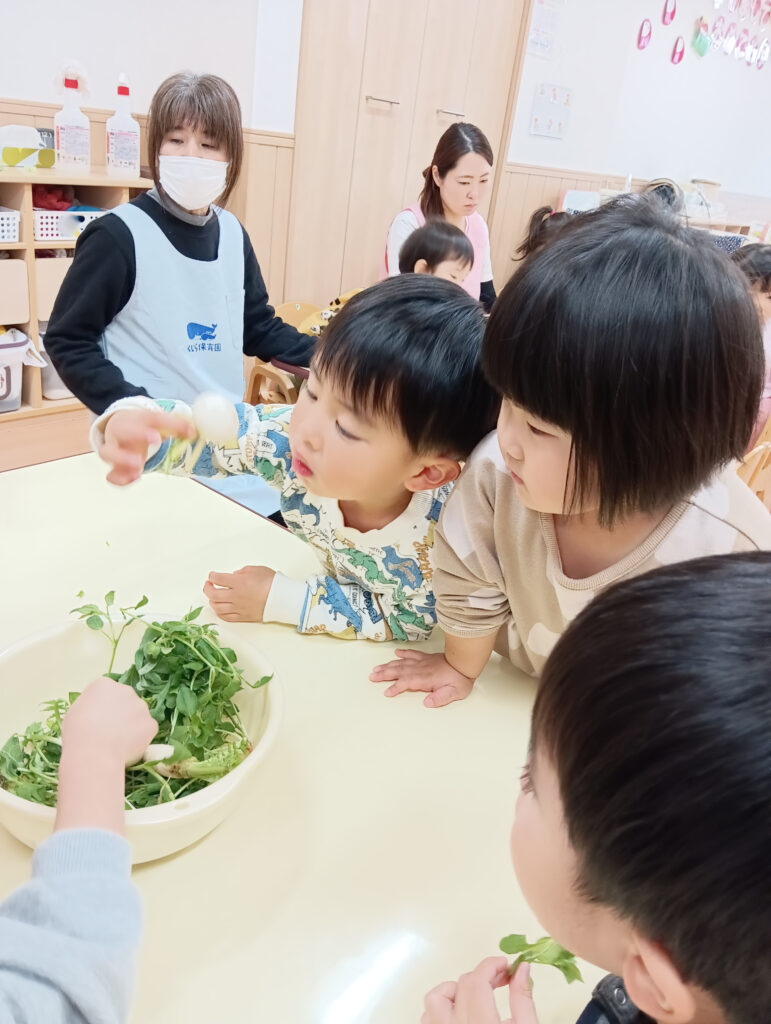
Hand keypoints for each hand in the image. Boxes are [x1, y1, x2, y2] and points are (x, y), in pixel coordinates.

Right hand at [61, 677, 157, 765]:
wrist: (92, 754)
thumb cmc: (76, 735)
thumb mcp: (73, 713)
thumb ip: (88, 706)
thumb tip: (95, 712)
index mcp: (103, 685)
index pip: (106, 692)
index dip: (102, 707)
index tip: (97, 720)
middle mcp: (125, 690)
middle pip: (125, 700)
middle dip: (120, 713)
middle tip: (110, 732)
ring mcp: (141, 706)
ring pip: (138, 715)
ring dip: (131, 725)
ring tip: (117, 743)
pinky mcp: (151, 724)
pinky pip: (146, 731)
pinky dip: (140, 739)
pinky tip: (126, 749)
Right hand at [101, 408, 194, 485]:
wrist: (118, 428)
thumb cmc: (141, 427)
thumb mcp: (158, 423)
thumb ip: (176, 426)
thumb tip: (193, 432)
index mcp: (135, 418)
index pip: (150, 418)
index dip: (165, 423)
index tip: (175, 429)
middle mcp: (121, 432)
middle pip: (123, 430)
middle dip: (138, 434)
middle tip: (154, 439)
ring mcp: (114, 449)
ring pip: (108, 453)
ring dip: (122, 458)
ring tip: (138, 465)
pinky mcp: (114, 467)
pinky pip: (112, 475)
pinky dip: (121, 479)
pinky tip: (135, 478)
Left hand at [203, 565, 275, 621]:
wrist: (283, 598)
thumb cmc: (273, 583)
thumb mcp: (257, 569)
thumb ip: (242, 571)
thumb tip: (234, 575)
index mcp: (238, 582)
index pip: (217, 579)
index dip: (212, 576)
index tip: (212, 575)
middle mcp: (236, 596)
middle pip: (213, 594)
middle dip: (207, 588)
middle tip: (208, 585)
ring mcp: (239, 608)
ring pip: (217, 607)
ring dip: (212, 601)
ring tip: (214, 597)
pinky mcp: (243, 616)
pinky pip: (226, 617)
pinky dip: (220, 612)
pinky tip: (220, 608)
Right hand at [369, 651, 474, 707]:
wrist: (466, 662)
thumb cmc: (460, 679)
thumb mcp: (454, 693)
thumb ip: (440, 698)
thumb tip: (427, 703)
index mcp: (425, 678)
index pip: (406, 683)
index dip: (395, 687)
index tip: (387, 692)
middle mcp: (420, 669)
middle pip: (399, 671)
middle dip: (384, 674)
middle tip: (372, 676)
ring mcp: (423, 662)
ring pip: (402, 663)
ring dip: (388, 665)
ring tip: (376, 668)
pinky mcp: (427, 657)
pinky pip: (412, 654)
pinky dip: (403, 653)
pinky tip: (396, 653)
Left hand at [422, 959, 537, 1023]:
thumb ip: (523, 998)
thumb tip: (522, 969)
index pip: (476, 982)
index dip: (491, 966)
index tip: (505, 965)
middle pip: (459, 986)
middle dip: (481, 977)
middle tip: (501, 980)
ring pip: (434, 1001)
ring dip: (454, 991)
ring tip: (476, 998)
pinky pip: (428, 1021)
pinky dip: (440, 1012)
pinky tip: (461, 1016)